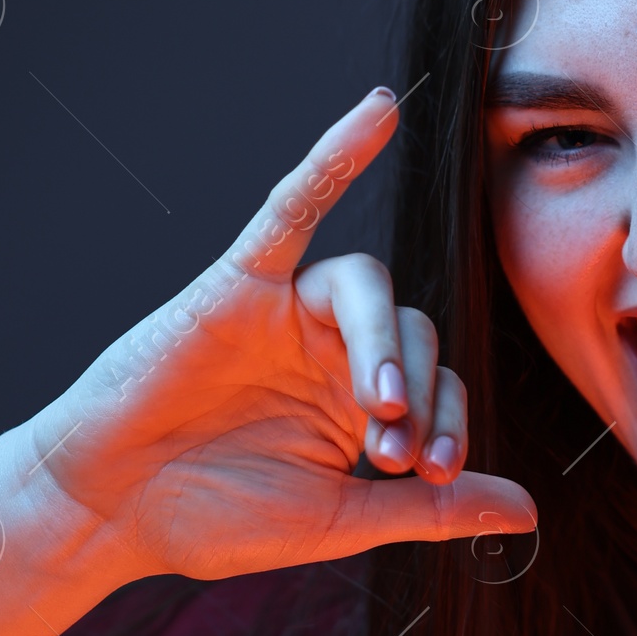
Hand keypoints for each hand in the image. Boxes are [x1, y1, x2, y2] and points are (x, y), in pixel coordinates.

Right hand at [22, 89, 533, 584]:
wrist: (109, 511)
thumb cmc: (214, 518)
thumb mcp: (341, 520)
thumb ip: (432, 509)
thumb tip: (528, 513)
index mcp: (358, 400)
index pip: (438, 386)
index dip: (449, 425)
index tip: (434, 475)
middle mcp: (331, 346)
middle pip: (414, 331)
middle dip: (417, 394)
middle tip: (397, 453)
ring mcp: (288, 310)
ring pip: (367, 286)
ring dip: (384, 342)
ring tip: (379, 404)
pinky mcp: (239, 282)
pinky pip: (292, 206)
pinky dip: (332, 160)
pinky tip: (376, 115)